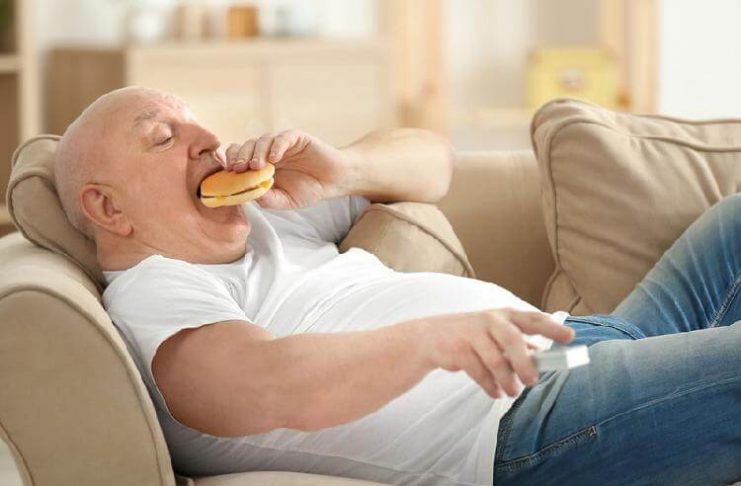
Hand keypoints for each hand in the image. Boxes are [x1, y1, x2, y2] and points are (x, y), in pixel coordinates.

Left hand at [223, 130, 349, 209]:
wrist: (334, 181)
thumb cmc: (308, 190)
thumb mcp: (285, 200)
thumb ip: (267, 199)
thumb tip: (247, 195)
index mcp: (261, 166)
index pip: (238, 158)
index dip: (231, 163)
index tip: (229, 175)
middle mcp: (268, 152)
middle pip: (246, 147)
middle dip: (240, 157)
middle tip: (238, 169)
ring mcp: (281, 144)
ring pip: (262, 141)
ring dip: (256, 153)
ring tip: (257, 167)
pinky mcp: (296, 138)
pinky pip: (282, 138)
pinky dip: (276, 147)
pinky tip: (275, 159)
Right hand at [419, 308, 574, 397]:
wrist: (430, 338)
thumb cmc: (471, 336)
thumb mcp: (495, 334)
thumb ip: (518, 344)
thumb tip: (544, 358)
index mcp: (505, 315)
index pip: (533, 319)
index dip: (552, 328)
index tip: (570, 338)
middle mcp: (490, 320)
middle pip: (512, 339)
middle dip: (524, 362)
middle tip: (533, 381)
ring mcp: (472, 333)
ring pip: (495, 360)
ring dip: (506, 380)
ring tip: (511, 392)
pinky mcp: (458, 349)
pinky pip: (478, 371)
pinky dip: (489, 385)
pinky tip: (495, 391)